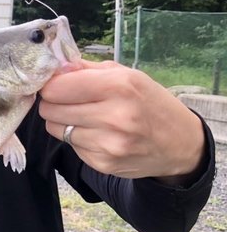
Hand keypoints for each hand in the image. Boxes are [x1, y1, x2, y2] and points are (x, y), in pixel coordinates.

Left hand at [39, 60, 205, 182]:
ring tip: (84, 117)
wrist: (180, 144)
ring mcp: (108, 144)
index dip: (51, 85)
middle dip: (53, 103)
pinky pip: (71, 146)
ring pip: (56, 129)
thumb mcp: (127, 75)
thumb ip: (87, 69)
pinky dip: (77, 138)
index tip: (56, 84)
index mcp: (119, 86)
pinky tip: (96, 134)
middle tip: (67, 100)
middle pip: (50, 109)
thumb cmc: (150, 102)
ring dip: (63, 122)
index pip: (57, 88)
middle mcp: (114, 117)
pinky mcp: (104, 164)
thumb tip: (54, 68)